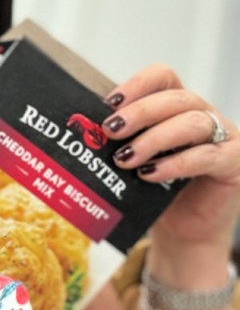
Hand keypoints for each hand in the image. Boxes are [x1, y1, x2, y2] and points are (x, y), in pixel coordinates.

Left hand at [103, 64, 239, 246]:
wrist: (183, 231)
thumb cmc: (155, 192)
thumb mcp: (134, 161)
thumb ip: (120, 142)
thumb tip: (84, 133)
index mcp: (177, 108)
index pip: (163, 78)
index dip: (137, 85)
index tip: (109, 103)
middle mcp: (204, 116)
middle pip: (176, 98)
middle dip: (139, 112)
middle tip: (110, 131)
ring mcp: (224, 137)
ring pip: (193, 122)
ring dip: (154, 139)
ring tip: (125, 159)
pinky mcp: (234, 162)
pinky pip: (207, 155)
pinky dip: (174, 164)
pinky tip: (148, 174)